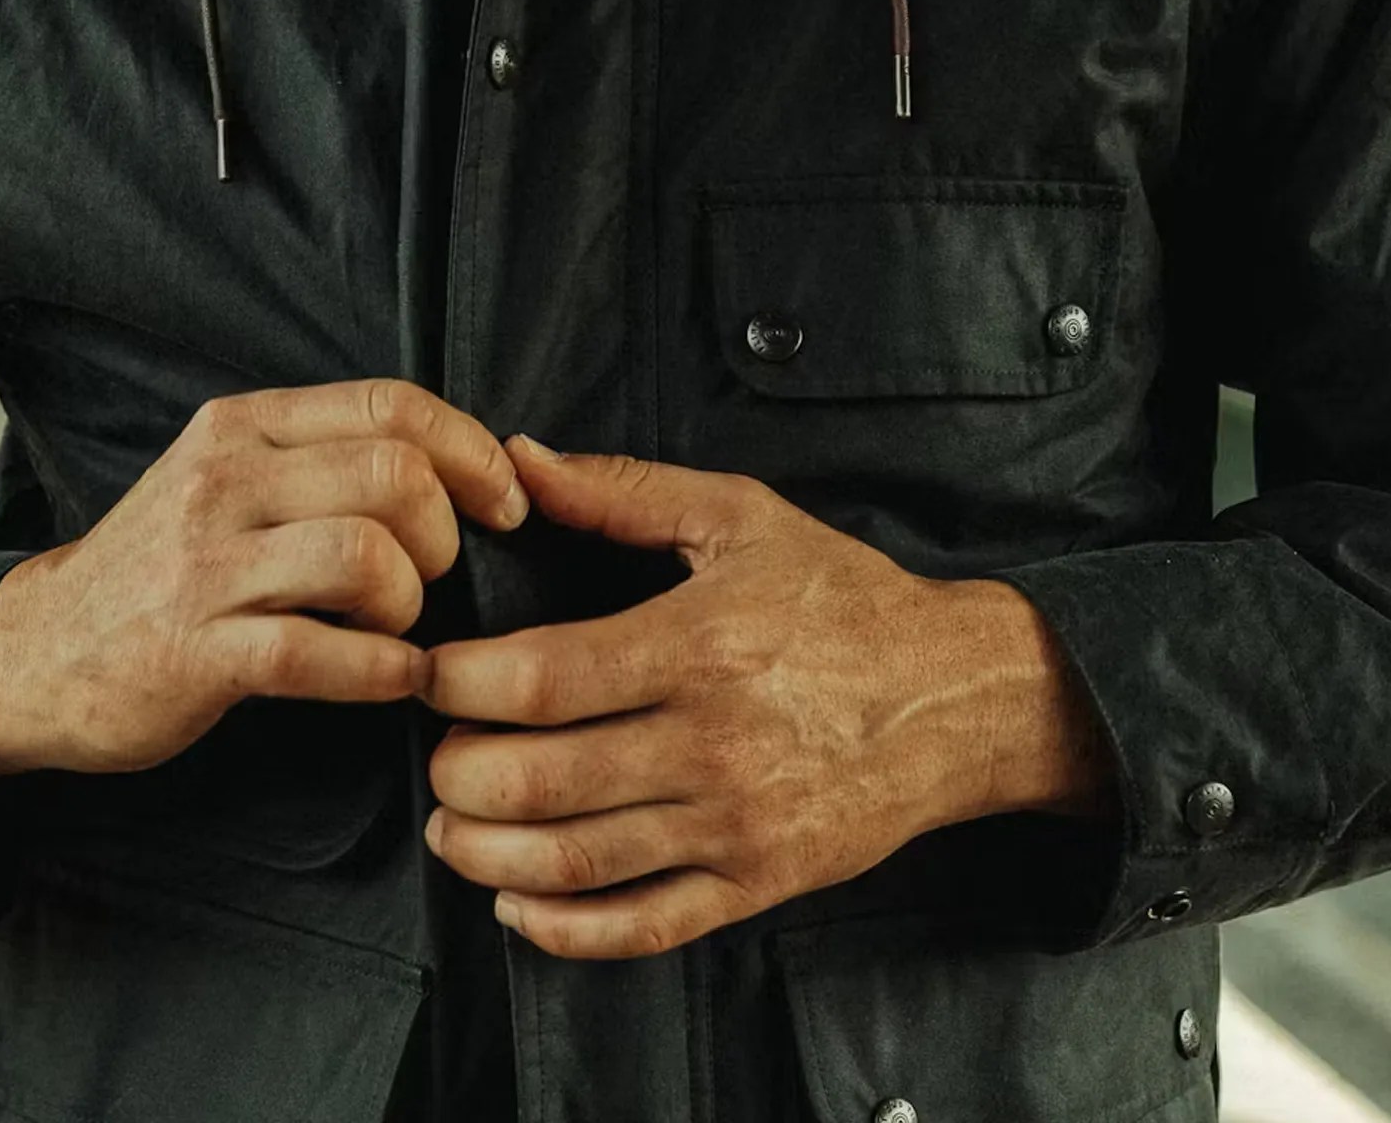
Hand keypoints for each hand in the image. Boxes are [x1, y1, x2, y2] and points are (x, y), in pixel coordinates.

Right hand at [0, 380, 526, 792]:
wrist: (35, 655)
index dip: (474, 453)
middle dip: (444, 538)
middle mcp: (224, 480)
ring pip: (366, 556)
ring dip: (410, 605)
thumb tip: (461, 465)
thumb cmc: (163, 573)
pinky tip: (389, 679)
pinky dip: (378, 671)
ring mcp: (205, 565)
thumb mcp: (230, 482)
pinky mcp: (193, 650)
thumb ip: (324, 460)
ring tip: (396, 629)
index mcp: (245, 427)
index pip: (392, 405)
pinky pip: (317, 653)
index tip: (506, 506)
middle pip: (396, 477)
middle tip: (431, 582)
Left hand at [420, 438, 1110, 958]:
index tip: (428, 673)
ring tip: (454, 827)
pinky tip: (517, 905)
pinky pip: (641, 926)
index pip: (539, 678)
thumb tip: (517, 460)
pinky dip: (563, 930)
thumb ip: (622, 490)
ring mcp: (736, 824)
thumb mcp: (742, 517)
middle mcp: (713, 742)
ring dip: (486, 855)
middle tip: (436, 753)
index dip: (458, 684)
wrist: (962, 697)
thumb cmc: (846, 601)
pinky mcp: (756, 884)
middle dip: (457, 773)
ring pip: (575, 861)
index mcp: (699, 644)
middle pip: (539, 780)